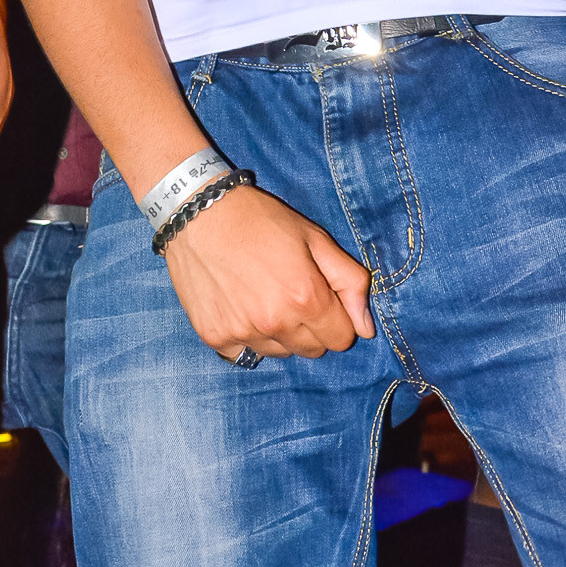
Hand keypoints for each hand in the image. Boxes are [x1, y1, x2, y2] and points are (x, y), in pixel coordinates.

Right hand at [163, 184, 374, 359]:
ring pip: (280, 353)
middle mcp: (276, 323)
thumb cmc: (261, 220)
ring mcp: (242, 332)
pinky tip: (238, 304)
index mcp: (306, 298)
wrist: (199, 213)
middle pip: (312, 351)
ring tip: (260, 295)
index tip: (318, 295)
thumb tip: (366, 329)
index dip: (336, 317)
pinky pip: (245, 353)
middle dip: (310, 327)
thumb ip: (350, 282)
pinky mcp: (215, 337)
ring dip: (278, 333)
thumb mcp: (315, 238)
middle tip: (288, 291)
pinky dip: (247, 336)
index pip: (342, 339)